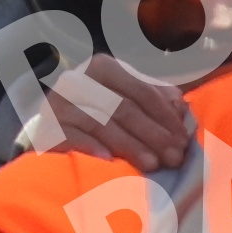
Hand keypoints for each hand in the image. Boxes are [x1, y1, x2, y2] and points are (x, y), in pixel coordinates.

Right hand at [30, 57, 203, 169]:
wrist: (55, 129)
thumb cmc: (99, 115)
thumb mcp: (128, 101)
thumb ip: (156, 100)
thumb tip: (182, 106)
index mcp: (104, 68)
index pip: (142, 91)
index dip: (166, 116)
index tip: (184, 140)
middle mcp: (79, 80)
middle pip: (125, 108)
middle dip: (154, 134)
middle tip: (175, 157)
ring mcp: (60, 103)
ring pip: (103, 123)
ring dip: (131, 146)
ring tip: (153, 165)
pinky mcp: (47, 126)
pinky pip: (74, 138)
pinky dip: (93, 149)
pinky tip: (111, 162)